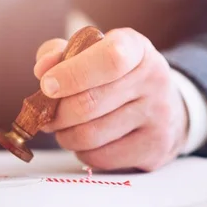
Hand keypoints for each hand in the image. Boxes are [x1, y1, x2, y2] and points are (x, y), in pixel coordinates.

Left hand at [34, 28, 188, 171]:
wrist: (165, 108)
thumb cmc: (116, 79)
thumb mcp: (92, 55)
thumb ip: (60, 54)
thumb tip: (42, 69)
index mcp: (136, 49)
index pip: (110, 58)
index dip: (72, 74)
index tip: (46, 85)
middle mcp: (153, 79)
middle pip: (89, 104)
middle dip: (57, 114)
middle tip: (47, 116)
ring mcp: (158, 116)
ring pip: (90, 135)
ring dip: (66, 136)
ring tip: (66, 129)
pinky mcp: (154, 148)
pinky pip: (100, 157)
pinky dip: (83, 153)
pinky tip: (88, 143)